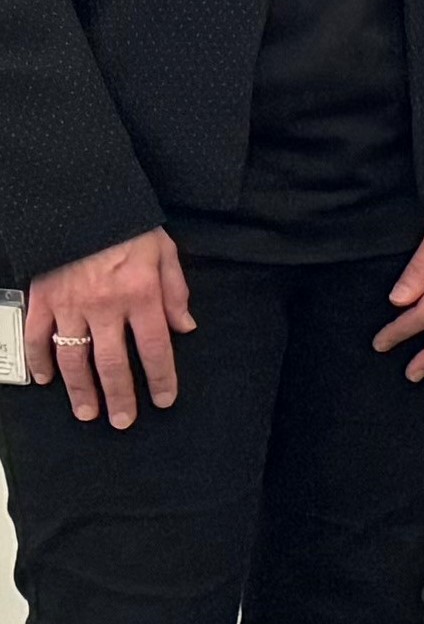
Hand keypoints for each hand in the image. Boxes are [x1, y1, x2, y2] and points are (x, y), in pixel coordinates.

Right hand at [21, 225, 192, 426]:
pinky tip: (47, 380)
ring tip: (88, 412)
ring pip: (74, 358)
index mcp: (141, 295)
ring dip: (81, 390)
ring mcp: (70, 305)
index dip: (160, 378)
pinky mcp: (43, 300)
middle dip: (120, 396)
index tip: (164, 400)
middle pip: (113, 363)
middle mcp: (106, 306)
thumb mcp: (164, 252)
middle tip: (122, 421)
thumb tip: (185, 327)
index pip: (155, 348)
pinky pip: (38, 338)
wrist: (82, 201)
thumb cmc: (128, 225)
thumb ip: (175, 292)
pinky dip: (40, 361)